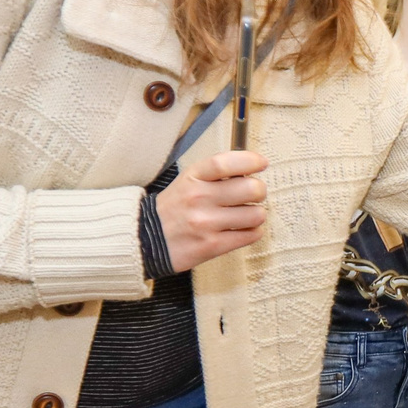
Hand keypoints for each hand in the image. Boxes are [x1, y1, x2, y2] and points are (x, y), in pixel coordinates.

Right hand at [155, 150, 268, 270]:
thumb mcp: (187, 181)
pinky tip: (244, 229)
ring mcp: (205, 223)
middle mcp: (199, 198)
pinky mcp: (211, 246)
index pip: (225, 163)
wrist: (146, 240)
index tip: (262, 163)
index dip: (249, 161)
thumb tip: (251, 170)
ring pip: (255, 214)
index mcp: (193, 177)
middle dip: (259, 191)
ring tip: (248, 215)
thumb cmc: (174, 209)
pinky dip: (253, 232)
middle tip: (255, 194)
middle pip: (250, 188)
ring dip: (257, 214)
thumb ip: (215, 174)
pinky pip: (249, 236)